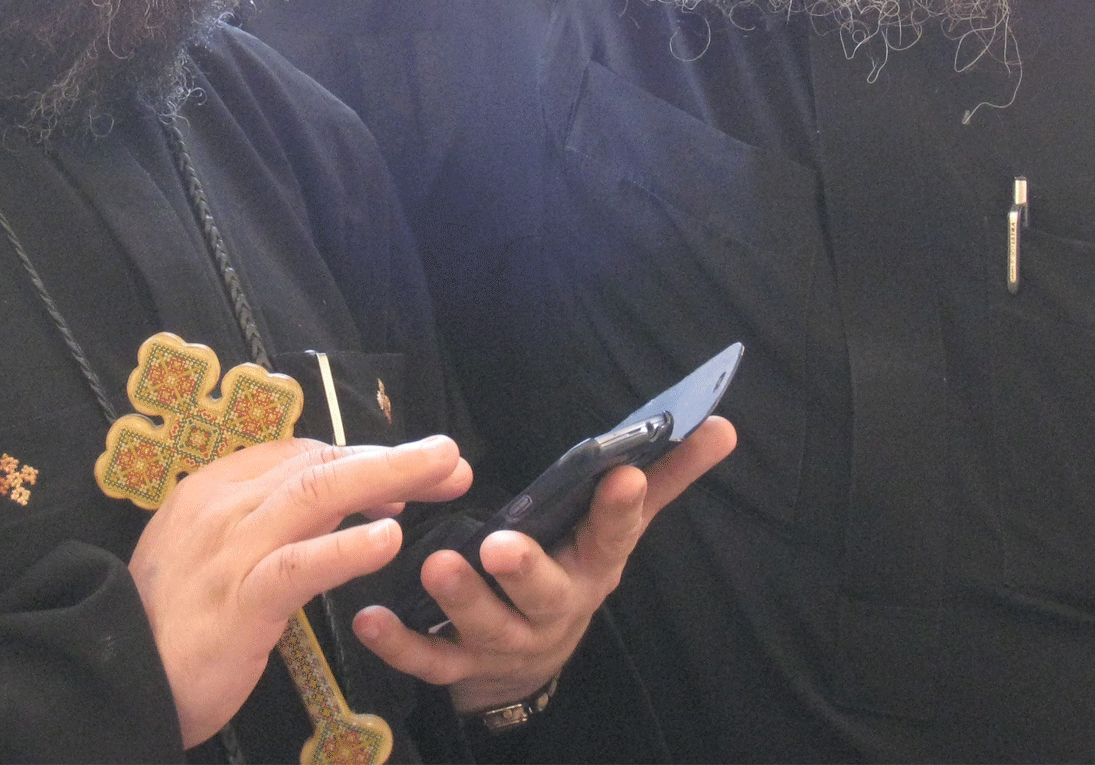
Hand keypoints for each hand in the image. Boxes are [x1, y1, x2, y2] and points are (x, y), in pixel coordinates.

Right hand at [127, 434, 471, 746]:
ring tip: (441, 473)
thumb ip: (266, 525)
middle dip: (393, 459)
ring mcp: (230, 549)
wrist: (116, 679)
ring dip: (388, 478)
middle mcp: (223, 506)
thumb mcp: (212, 555)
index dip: (362, 458)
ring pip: (318, 494)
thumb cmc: (169, 622)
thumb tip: (343, 506)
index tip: (409, 474)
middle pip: (320, 464)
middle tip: (451, 459)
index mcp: (214, 489)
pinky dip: (346, 547)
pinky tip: (388, 540)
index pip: (301, 455)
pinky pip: (299, 564)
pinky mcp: (239, 600)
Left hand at [350, 416, 735, 712]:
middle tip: (500, 545)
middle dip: (525, 570)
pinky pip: (429, 661)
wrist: (531, 666)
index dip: (620, 508)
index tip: (622, 473)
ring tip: (435, 566)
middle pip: (545, 594)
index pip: (614, 534)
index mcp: (594, 566)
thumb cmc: (572, 570)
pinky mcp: (462, 668)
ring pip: (485, 627)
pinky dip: (399, 644)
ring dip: (460, 600)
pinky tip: (370, 619)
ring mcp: (507, 643)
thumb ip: (664, 476)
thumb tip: (724, 426)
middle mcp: (555, 609)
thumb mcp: (616, 527)